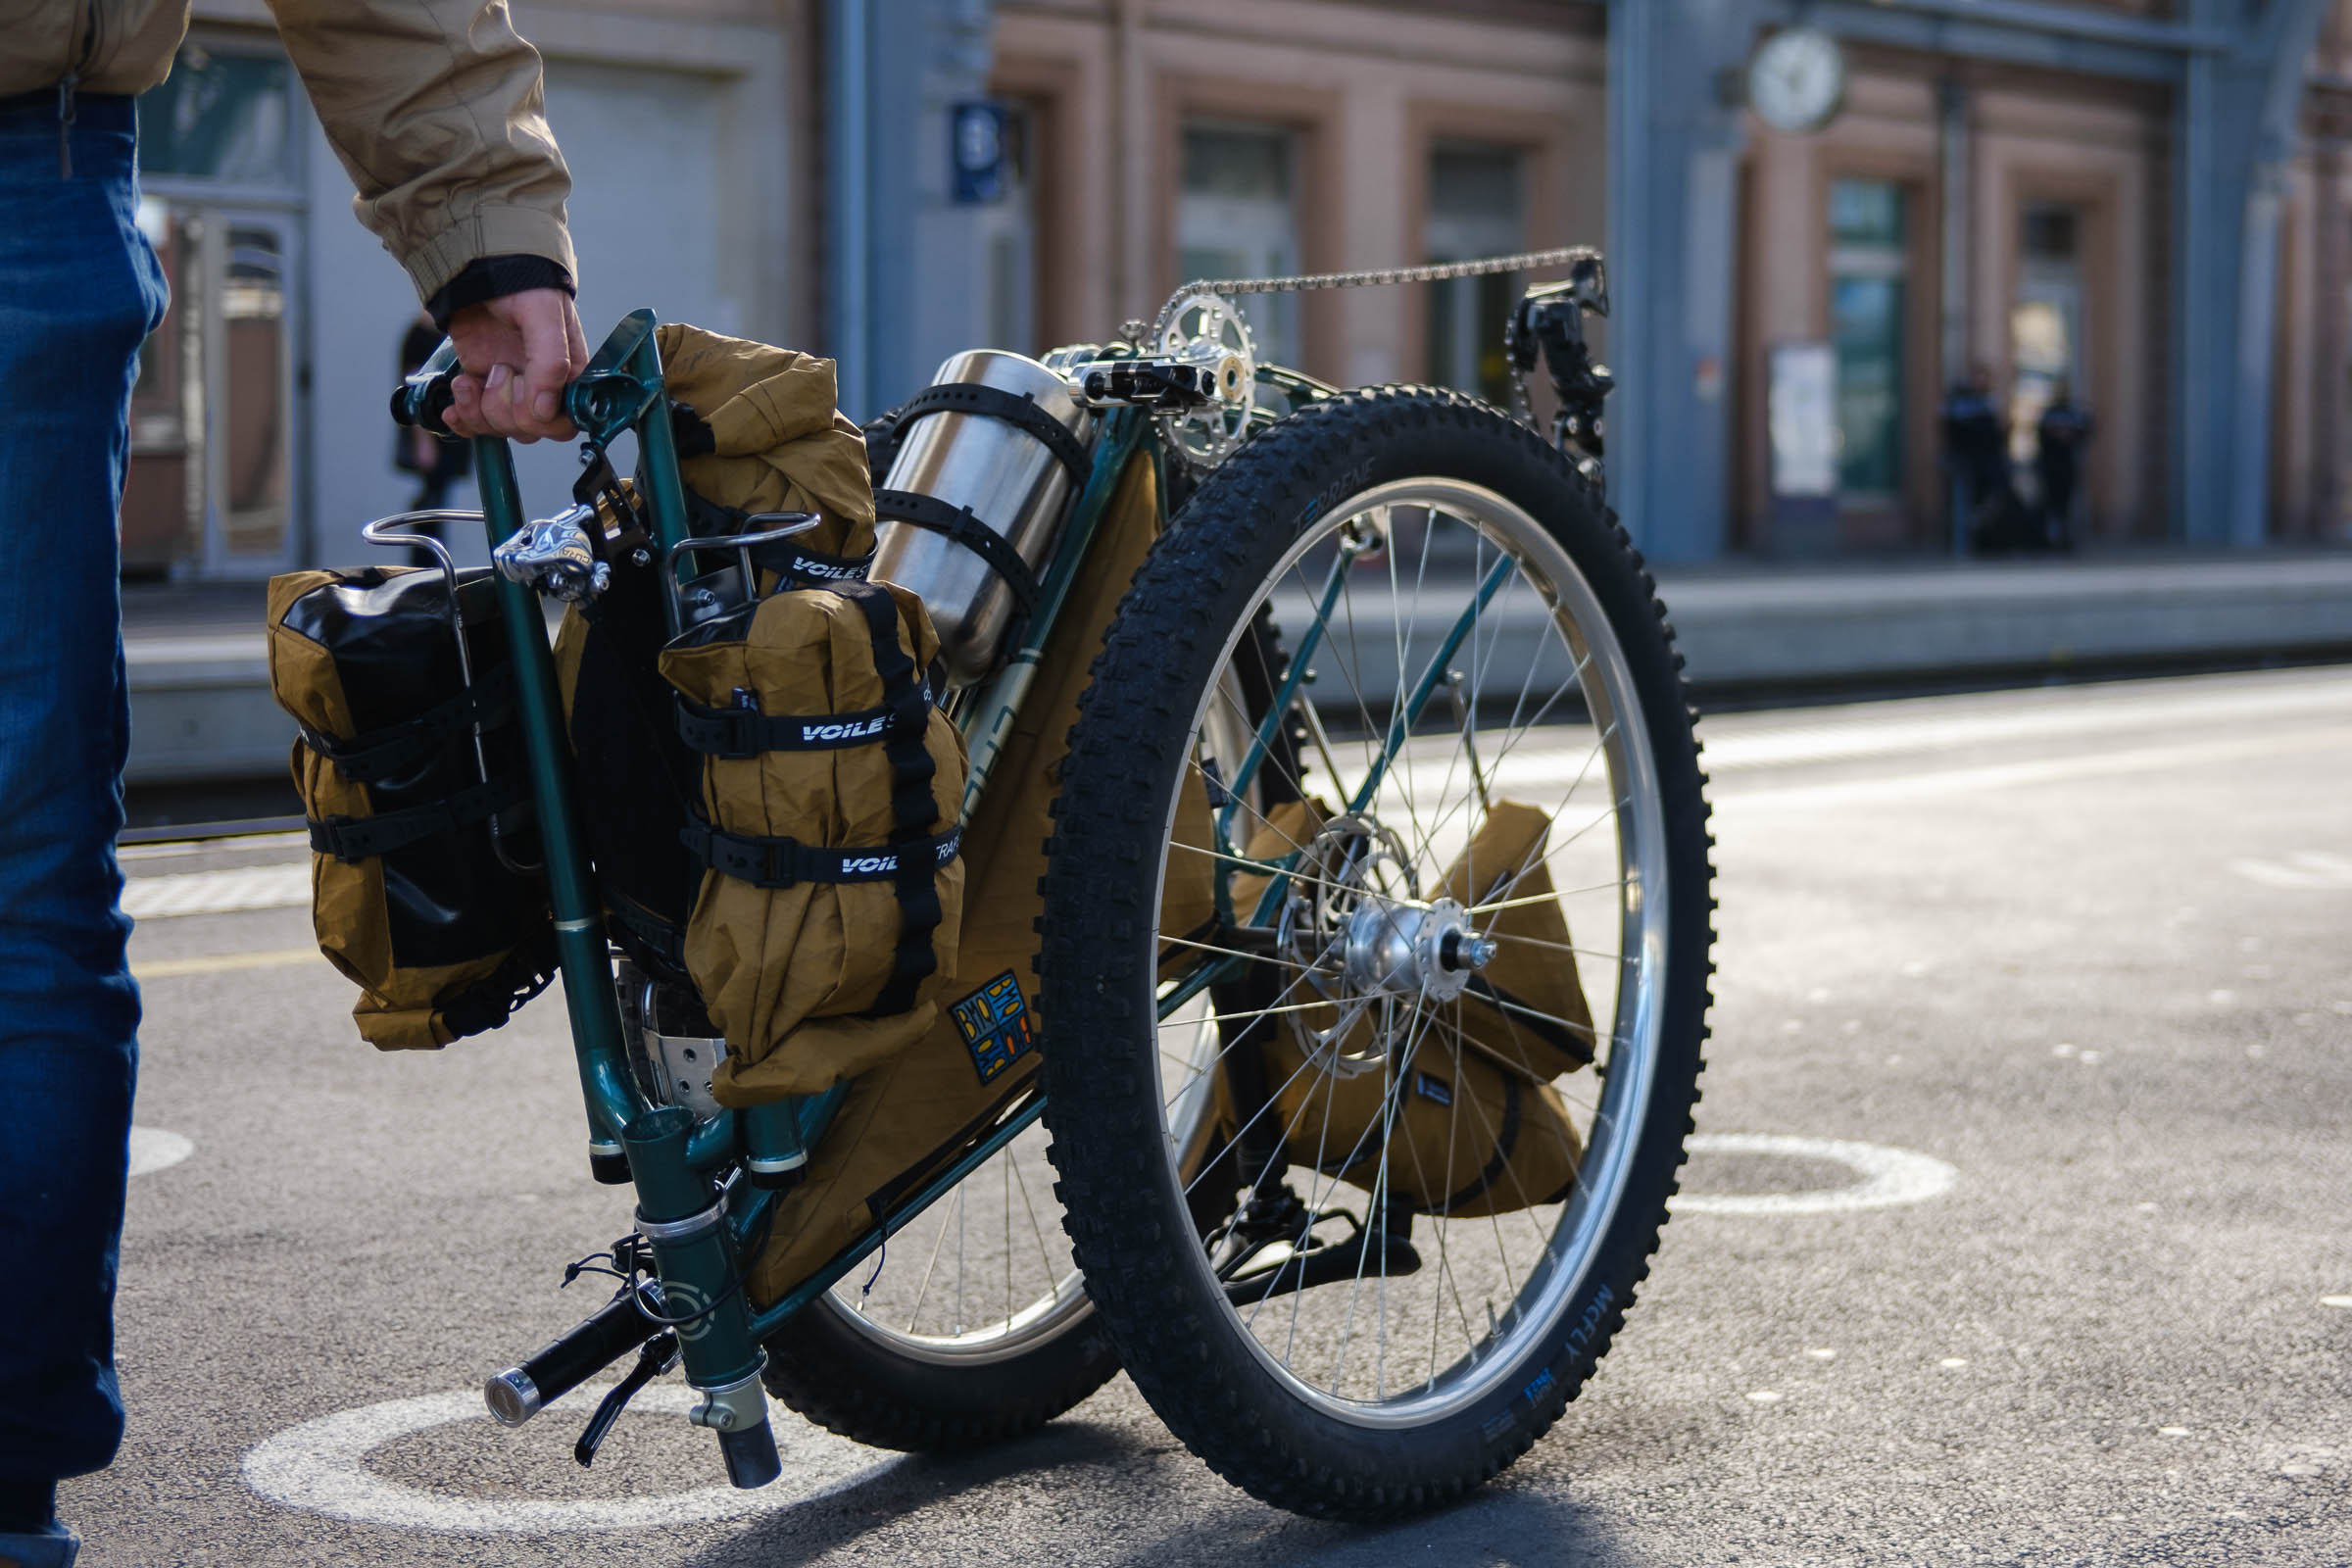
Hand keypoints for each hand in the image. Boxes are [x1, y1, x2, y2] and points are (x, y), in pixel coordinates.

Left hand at [445, 287, 588, 441]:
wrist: (479, 268)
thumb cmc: (521, 284)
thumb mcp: (543, 315)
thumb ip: (551, 361)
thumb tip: (545, 411)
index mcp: (570, 376)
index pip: (564, 424)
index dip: (540, 418)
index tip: (524, 390)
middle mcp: (544, 388)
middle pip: (529, 430)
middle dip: (504, 407)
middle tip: (497, 369)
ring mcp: (512, 390)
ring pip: (501, 428)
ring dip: (479, 409)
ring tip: (470, 378)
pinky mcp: (483, 387)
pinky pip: (476, 424)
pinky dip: (463, 420)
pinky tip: (454, 406)